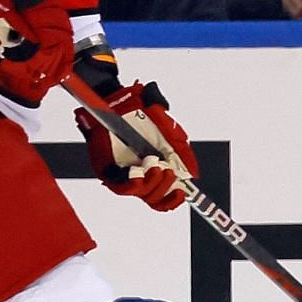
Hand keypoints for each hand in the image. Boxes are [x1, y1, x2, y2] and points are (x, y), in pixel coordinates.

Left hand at [75, 81, 199, 210]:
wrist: (119, 102)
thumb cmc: (141, 113)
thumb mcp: (170, 131)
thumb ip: (183, 153)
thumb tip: (192, 175)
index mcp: (154, 169)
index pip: (164, 195)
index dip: (173, 199)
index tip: (183, 193)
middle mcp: (139, 175)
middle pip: (155, 199)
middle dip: (165, 187)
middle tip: (168, 171)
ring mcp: (124, 175)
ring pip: (142, 194)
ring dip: (153, 183)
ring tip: (155, 165)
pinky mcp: (109, 171)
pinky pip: (123, 188)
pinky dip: (135, 183)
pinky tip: (140, 173)